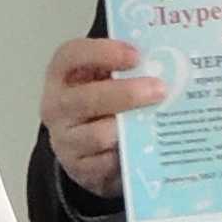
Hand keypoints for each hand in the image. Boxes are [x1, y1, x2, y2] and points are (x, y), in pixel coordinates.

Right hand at [41, 33, 158, 196]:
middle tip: (159, 90)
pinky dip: (129, 155)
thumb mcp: (104, 79)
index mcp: (60, 76)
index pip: (71, 56)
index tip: (135, 56)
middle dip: (126, 94)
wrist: (84, 149)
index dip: (102, 53)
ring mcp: (65, 141)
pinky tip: (149, 146)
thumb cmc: (99, 104)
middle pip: (86, 99)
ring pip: (98, 135)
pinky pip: (108, 164)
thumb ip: (123, 68)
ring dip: (132, 127)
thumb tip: (165, 61)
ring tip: (160, 120)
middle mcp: (56, 107)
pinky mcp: (80, 169)